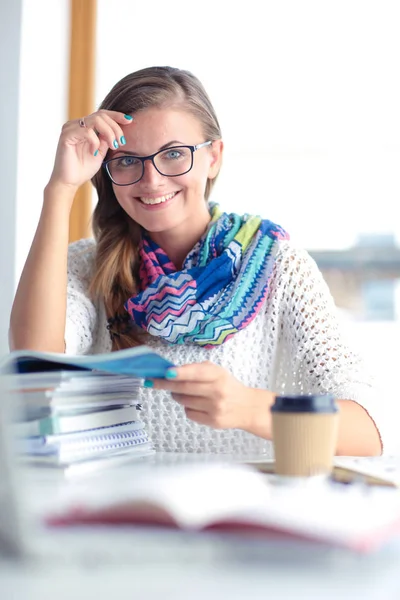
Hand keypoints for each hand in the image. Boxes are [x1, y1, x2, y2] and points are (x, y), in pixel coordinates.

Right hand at [48, 109, 133, 189]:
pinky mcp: (66, 135)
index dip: (117, 115)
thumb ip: (107, 140)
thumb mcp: (101, 152)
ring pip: (95, 120)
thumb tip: (117, 130)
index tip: (130, 121)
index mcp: (84, 126)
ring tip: (113, 146)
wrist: (69, 182)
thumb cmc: (83, 169)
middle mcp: (76, 124)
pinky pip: (86, 131)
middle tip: (121, 142)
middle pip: (101, 115)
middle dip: (115, 128)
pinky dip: (95, 142)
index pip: (102, 114)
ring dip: (109, 133)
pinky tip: (94, 153)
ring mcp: (70, 128)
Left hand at [147, 361, 273, 434]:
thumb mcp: (217, 372)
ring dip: (177, 396)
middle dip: (165, 384)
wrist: (247, 407)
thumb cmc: (227, 386)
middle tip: (154, 381)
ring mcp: (215, 408)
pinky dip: (188, 408)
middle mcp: (218, 392)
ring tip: (182, 393)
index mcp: (219, 375)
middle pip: (185, 388)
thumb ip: (197, 369)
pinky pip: (189, 413)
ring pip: (184, 401)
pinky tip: (195, 404)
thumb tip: (172, 371)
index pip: (196, 373)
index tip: (165, 372)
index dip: (180, 373)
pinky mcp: (213, 421)